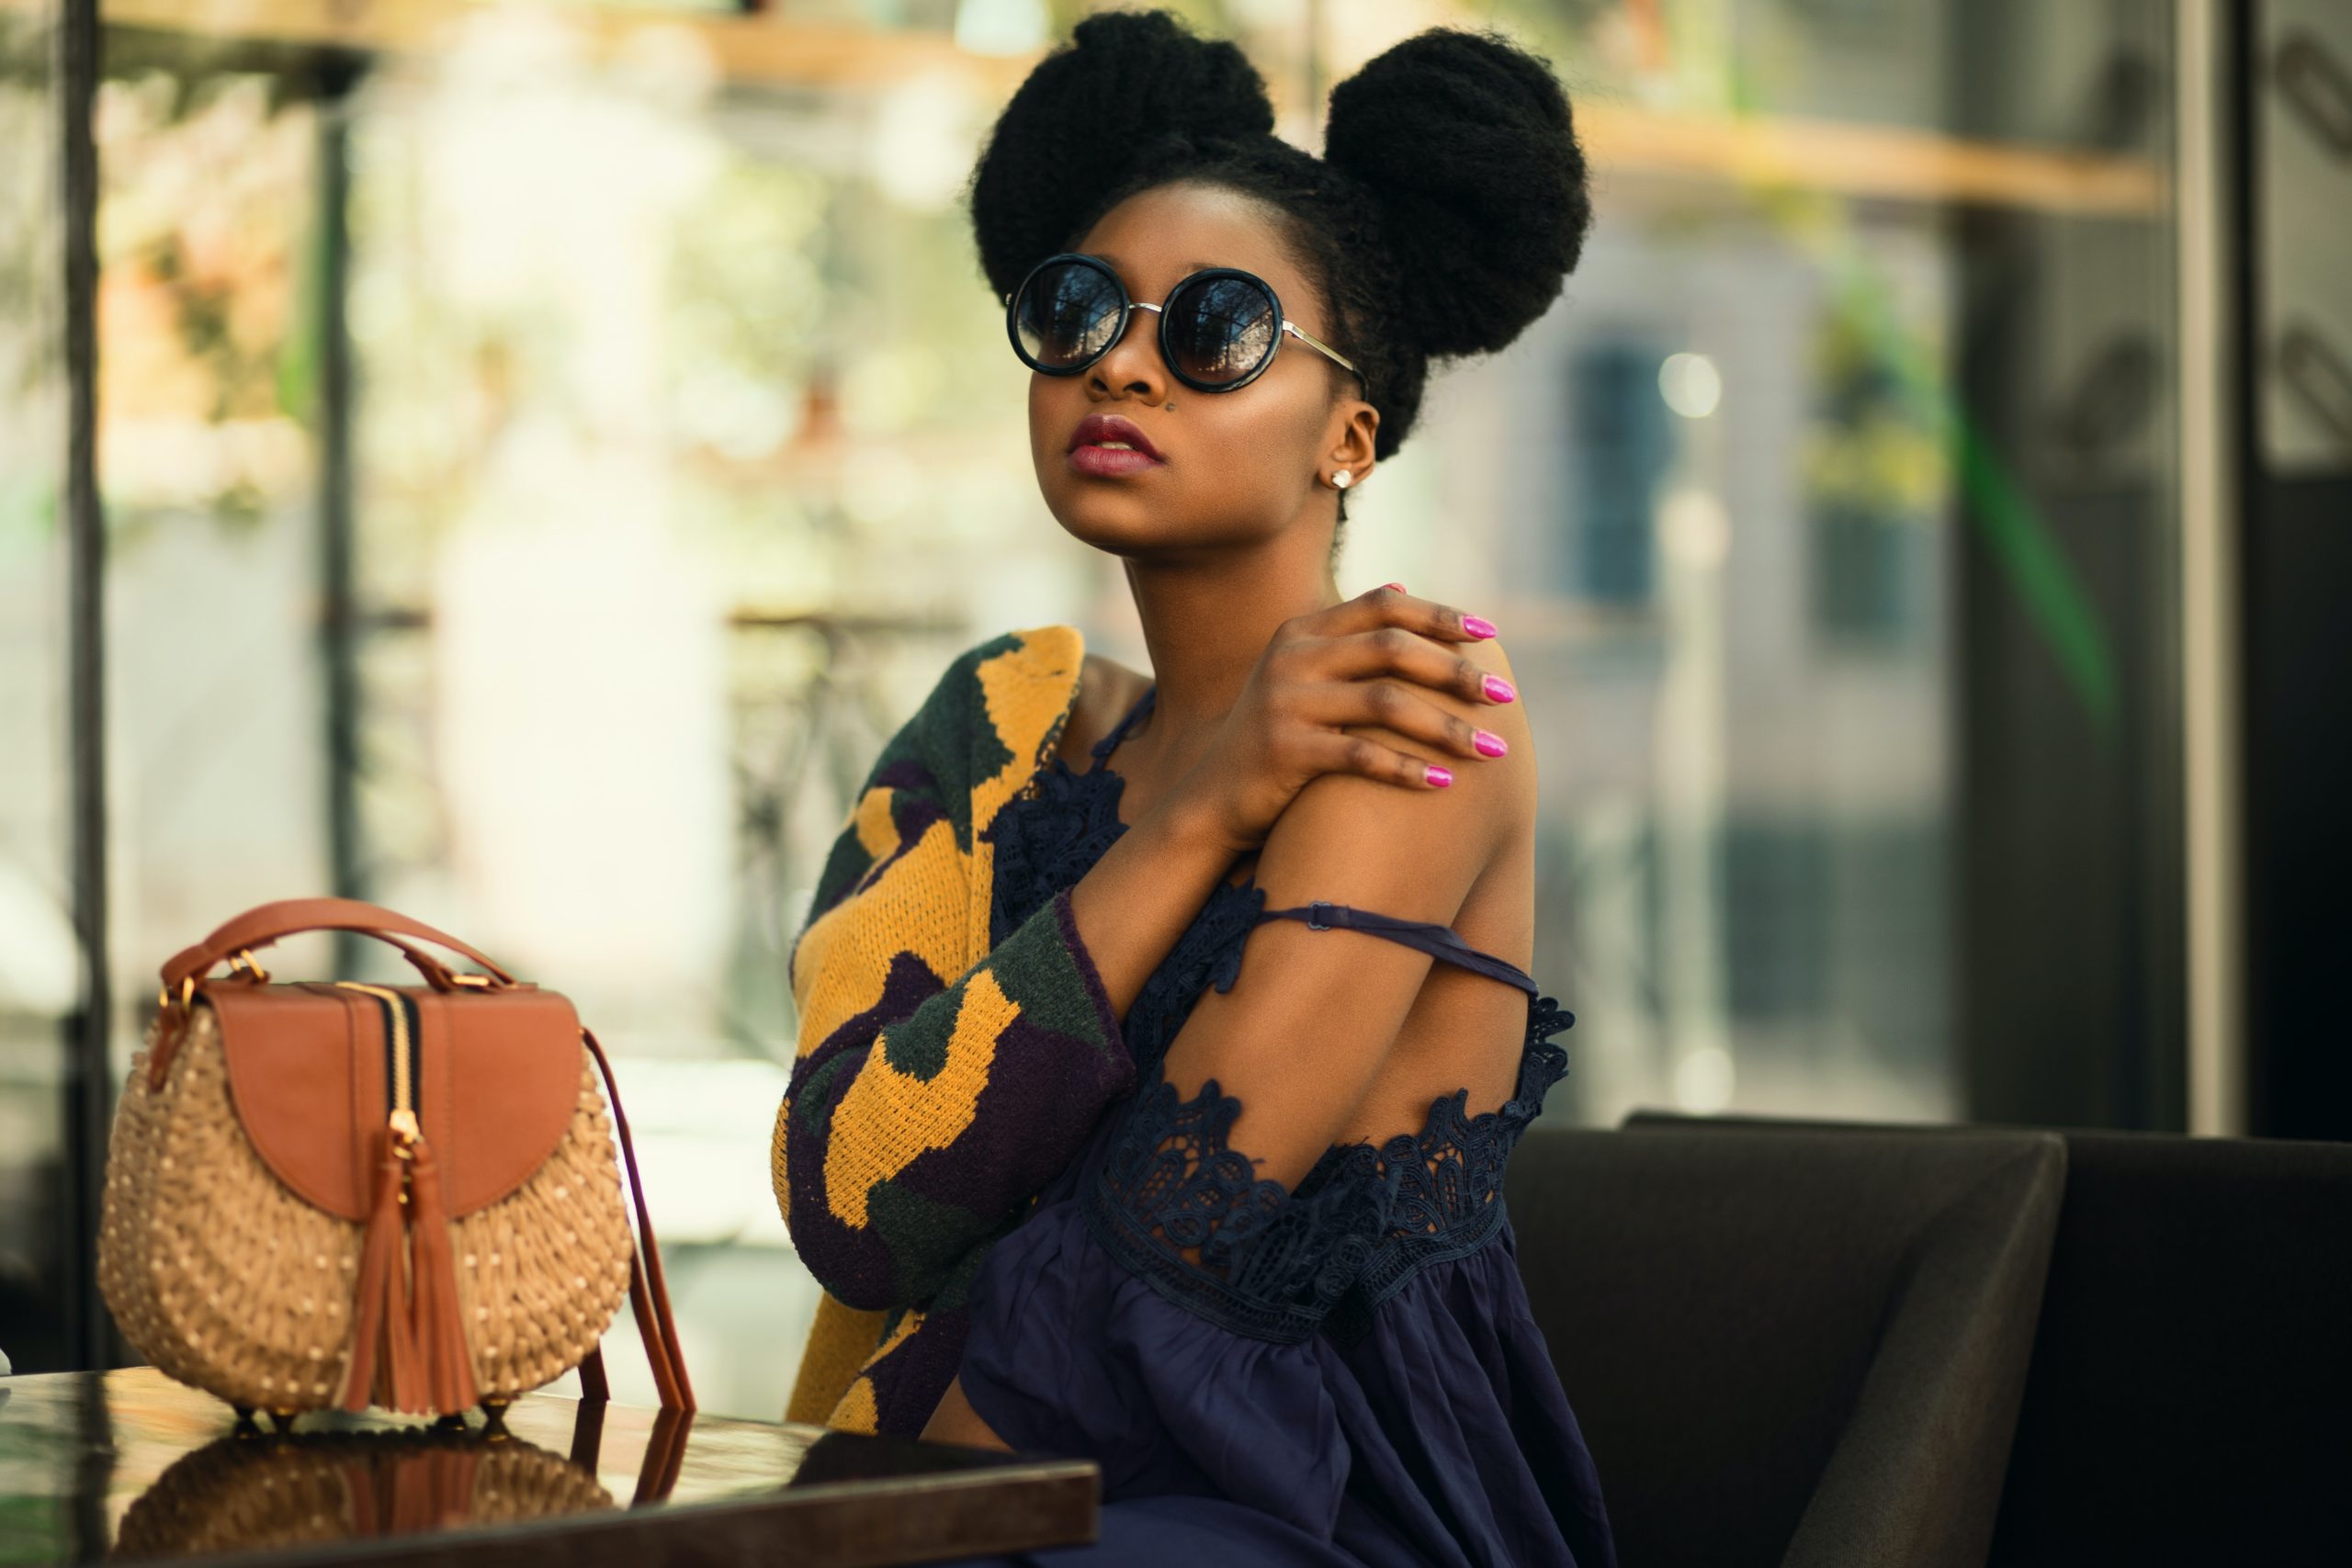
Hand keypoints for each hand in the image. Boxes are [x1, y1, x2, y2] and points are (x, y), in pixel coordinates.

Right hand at [1164, 584, 1515, 856]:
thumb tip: (1402, 586)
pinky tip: (1444, 784)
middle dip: (1456, 672)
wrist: (1214, 798)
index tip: (1490, 635)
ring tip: (1491, 750)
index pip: (1384, 606)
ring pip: (1385, 704)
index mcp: (1302, 632)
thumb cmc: (1276, 737)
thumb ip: (1346, 637)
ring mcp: (1283, 702)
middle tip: (1504, 696)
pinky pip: (1360, 756)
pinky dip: (1408, 770)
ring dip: (1446, 727)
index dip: (1440, 616)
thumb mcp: (1303, 675)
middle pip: (1392, 649)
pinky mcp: (1283, 750)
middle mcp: (1291, 657)